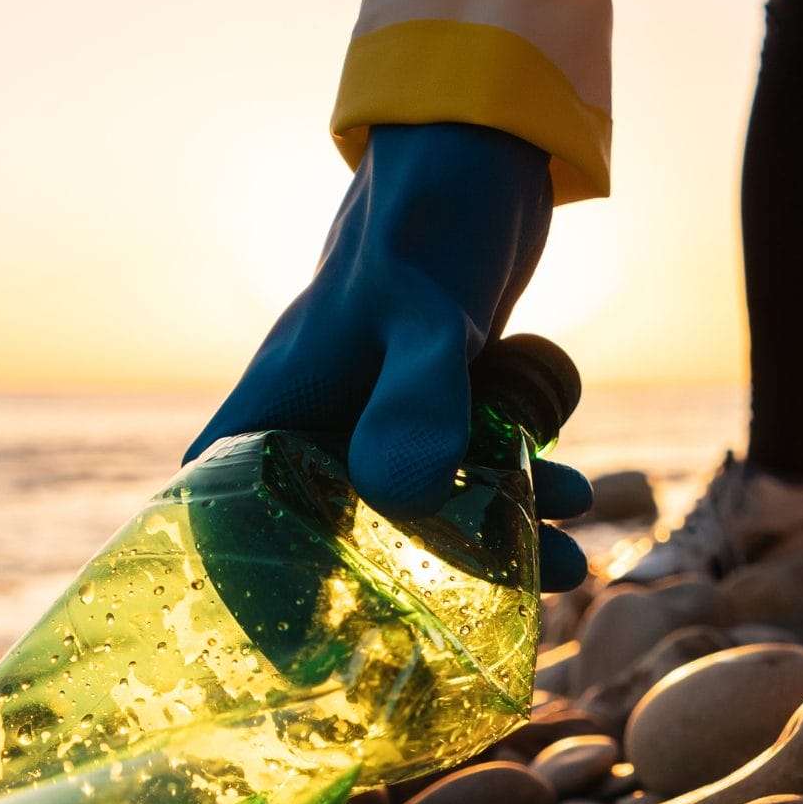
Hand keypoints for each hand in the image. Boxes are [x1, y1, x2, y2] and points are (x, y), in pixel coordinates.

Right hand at [190, 122, 593, 590]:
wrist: (481, 150)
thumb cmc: (429, 221)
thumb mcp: (425, 314)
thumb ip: (421, 400)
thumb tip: (412, 496)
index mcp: (276, 408)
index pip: (225, 518)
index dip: (250, 591)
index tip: (301, 653)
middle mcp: (317, 417)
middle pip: (340, 535)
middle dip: (414, 587)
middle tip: (480, 628)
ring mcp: (377, 408)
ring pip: (423, 505)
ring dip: (497, 538)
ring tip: (573, 562)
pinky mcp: (435, 395)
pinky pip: (469, 465)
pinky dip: (519, 486)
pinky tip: (577, 494)